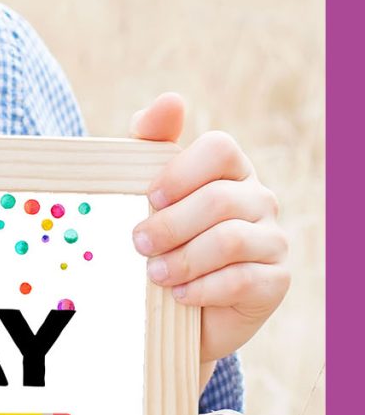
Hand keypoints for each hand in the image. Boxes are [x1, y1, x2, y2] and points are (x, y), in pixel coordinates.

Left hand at [130, 93, 289, 380]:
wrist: (179, 314)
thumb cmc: (164, 245)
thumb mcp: (149, 196)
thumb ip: (151, 144)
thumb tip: (170, 100)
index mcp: (231, 172)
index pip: (220, 149)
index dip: (181, 171)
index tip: (150, 197)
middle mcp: (259, 200)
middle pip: (219, 199)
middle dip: (171, 224)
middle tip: (139, 243)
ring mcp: (272, 240)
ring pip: (230, 240)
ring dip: (183, 259)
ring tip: (155, 274)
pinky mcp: (275, 281)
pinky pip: (240, 280)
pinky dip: (202, 289)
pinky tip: (180, 296)